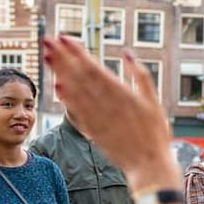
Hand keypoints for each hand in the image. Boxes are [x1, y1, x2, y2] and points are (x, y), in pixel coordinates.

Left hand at [42, 37, 177, 189]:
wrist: (148, 165)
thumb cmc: (156, 133)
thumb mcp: (155, 102)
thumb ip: (141, 77)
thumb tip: (128, 54)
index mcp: (121, 93)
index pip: (93, 67)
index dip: (77, 52)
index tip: (65, 38)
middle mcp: (105, 104)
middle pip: (78, 76)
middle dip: (62, 57)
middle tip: (47, 41)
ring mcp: (96, 118)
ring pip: (73, 91)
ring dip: (59, 73)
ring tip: (48, 58)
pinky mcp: (92, 130)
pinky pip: (75, 110)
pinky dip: (65, 98)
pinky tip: (58, 87)